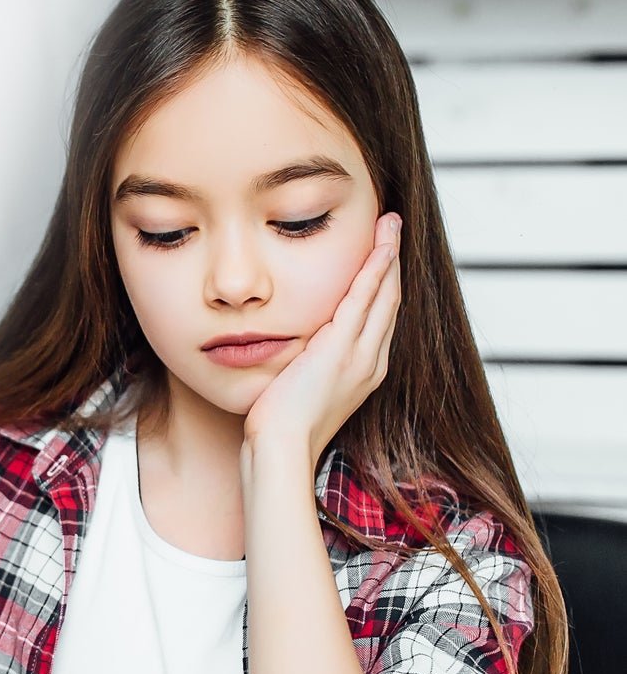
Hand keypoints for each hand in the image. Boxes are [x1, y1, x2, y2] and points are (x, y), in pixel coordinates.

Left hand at [242, 212, 402, 465]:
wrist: (280, 449)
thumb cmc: (280, 428)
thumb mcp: (298, 389)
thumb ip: (305, 366)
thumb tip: (295, 351)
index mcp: (362, 373)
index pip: (378, 319)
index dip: (383, 286)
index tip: (382, 258)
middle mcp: (369, 363)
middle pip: (389, 302)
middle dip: (392, 263)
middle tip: (393, 228)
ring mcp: (359, 357)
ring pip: (383, 294)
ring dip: (389, 255)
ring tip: (392, 223)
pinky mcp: (340, 350)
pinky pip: (364, 299)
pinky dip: (375, 268)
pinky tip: (380, 244)